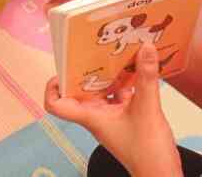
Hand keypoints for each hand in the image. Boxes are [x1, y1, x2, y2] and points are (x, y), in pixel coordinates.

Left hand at [44, 43, 182, 176]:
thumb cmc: (148, 154)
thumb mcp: (147, 109)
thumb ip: (146, 78)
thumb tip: (145, 48)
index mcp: (91, 117)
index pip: (57, 105)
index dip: (52, 88)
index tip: (62, 69)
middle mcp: (97, 116)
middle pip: (80, 91)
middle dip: (86, 71)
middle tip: (93, 50)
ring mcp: (112, 118)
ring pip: (103, 91)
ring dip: (108, 74)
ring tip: (115, 53)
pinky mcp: (126, 118)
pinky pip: (120, 95)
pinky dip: (126, 82)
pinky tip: (137, 69)